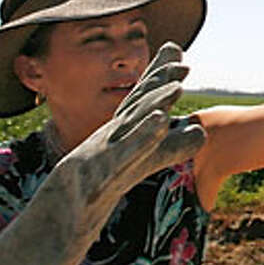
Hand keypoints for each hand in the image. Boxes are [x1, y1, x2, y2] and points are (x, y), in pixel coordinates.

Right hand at [0, 42, 205, 264]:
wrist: (62, 215)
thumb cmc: (100, 183)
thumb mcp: (140, 163)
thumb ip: (170, 147)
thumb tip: (201, 132)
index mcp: (122, 129)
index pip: (141, 97)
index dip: (159, 73)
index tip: (176, 49)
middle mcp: (111, 135)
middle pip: (135, 102)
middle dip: (157, 79)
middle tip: (180, 57)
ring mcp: (103, 153)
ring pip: (129, 125)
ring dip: (153, 104)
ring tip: (177, 87)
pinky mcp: (99, 174)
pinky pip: (123, 154)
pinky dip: (141, 137)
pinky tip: (160, 123)